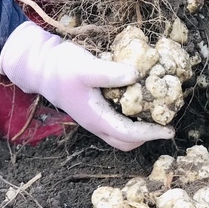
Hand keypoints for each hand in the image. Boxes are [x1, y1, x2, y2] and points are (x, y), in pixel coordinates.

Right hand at [0, 22, 174, 150]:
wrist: (38, 64)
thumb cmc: (60, 67)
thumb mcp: (86, 67)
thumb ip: (110, 74)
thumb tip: (136, 76)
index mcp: (96, 119)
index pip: (129, 135)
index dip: (151, 134)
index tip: (169, 130)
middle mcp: (95, 123)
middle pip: (125, 142)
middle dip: (146, 137)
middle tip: (164, 125)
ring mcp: (93, 118)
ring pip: (119, 134)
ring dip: (138, 129)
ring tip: (155, 114)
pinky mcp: (92, 108)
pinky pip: (115, 122)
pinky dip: (130, 118)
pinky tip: (139, 101)